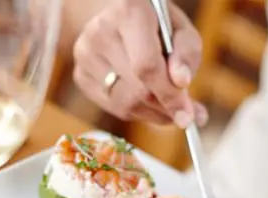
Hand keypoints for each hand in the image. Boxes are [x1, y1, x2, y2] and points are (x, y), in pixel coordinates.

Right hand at [72, 0, 205, 127]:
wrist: (119, 20)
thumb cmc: (156, 26)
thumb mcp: (180, 30)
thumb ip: (187, 54)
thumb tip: (182, 83)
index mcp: (128, 11)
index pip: (146, 66)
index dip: (169, 95)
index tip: (187, 116)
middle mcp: (100, 31)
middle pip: (137, 89)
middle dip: (164, 107)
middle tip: (184, 114)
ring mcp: (85, 54)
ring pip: (125, 104)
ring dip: (152, 113)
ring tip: (168, 106)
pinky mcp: (80, 75)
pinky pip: (113, 107)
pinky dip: (135, 110)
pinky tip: (145, 99)